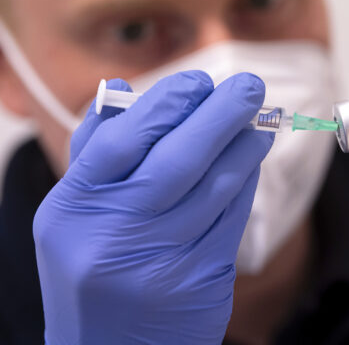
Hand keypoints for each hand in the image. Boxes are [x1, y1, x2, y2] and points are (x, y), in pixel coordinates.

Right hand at [33, 71, 273, 343]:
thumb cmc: (92, 268)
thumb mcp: (73, 214)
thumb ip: (95, 152)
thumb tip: (121, 89)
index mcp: (74, 209)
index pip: (123, 139)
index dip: (167, 102)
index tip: (199, 80)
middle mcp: (113, 235)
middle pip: (178, 159)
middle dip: (221, 115)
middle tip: (250, 87)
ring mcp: (160, 263)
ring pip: (215, 188)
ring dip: (244, 148)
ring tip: (260, 125)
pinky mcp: (200, 283)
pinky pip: (231, 219)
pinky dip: (245, 184)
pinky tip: (251, 163)